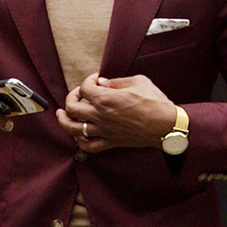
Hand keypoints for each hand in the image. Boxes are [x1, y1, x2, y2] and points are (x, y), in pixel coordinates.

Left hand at [56, 74, 177, 152]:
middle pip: (71, 107)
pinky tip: (78, 135)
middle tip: (78, 94)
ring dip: (63, 120)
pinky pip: (88, 146)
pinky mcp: (110, 142)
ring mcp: (103, 131)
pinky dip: (79, 141)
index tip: (96, 79)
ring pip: (72, 128)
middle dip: (71, 97)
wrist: (165, 125)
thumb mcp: (137, 81)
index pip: (84, 87)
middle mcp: (100, 115)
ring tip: (61, 114)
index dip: (88, 80)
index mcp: (105, 98)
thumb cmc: (154, 102)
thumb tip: (103, 82)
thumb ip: (116, 82)